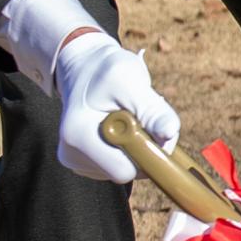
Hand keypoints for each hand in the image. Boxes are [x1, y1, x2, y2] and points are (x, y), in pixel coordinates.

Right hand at [52, 31, 180, 183]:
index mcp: (77, 135)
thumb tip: (169, 133)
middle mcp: (71, 154)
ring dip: (137, 146)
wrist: (86, 70)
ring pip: (124, 169)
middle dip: (144, 148)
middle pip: (126, 171)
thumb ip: (152, 110)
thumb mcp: (131, 81)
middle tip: (143, 117)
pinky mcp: (84, 162)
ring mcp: (76, 160)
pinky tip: (120, 127)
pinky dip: (127, 148)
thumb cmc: (109, 72)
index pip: (124, 169)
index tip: (154, 127)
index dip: (147, 152)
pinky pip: (118, 165)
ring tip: (128, 117)